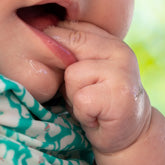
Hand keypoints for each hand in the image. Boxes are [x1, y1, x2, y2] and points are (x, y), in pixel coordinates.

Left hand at [46, 24, 164, 164]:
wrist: (128, 136)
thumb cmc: (97, 101)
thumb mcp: (82, 68)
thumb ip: (67, 48)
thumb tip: (36, 31)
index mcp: (109, 38)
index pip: (67, 28)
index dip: (55, 51)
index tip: (66, 74)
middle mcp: (120, 50)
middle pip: (66, 48)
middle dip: (66, 75)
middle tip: (83, 93)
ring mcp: (122, 72)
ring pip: (73, 75)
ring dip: (74, 95)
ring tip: (90, 104)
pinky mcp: (118, 96)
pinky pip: (81, 99)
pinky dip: (82, 112)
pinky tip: (96, 116)